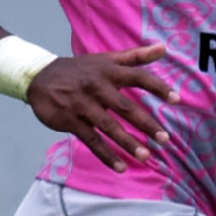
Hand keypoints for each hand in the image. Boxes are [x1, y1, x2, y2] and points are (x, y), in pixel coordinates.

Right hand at [26, 46, 175, 171]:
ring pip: (109, 127)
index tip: (176, 100)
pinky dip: (106, 155)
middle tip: (164, 139)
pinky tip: (120, 167)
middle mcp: (97, 87)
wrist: (39, 77)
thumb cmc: (79, 69)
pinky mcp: (70, 120)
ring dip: (127, 143)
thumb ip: (135, 56)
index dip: (157, 87)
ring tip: (146, 156)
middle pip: (126, 107)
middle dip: (146, 124)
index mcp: (109, 71)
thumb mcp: (106, 58)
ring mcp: (83, 105)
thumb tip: (163, 47)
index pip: (138, 77)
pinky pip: (91, 140)